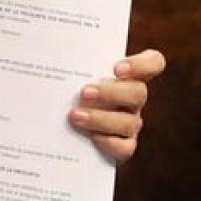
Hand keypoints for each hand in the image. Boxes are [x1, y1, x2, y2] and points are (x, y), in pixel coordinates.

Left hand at [69, 49, 166, 163]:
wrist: (62, 127)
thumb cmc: (70, 90)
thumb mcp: (73, 73)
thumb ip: (72, 62)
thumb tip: (47, 52)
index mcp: (128, 75)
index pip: (153, 63)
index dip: (142, 64)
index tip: (116, 68)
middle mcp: (133, 98)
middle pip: (139, 93)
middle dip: (111, 93)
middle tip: (84, 92)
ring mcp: (131, 122)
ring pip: (129, 122)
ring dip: (102, 119)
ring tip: (76, 116)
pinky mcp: (124, 145)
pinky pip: (126, 147)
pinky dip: (110, 143)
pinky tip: (92, 138)